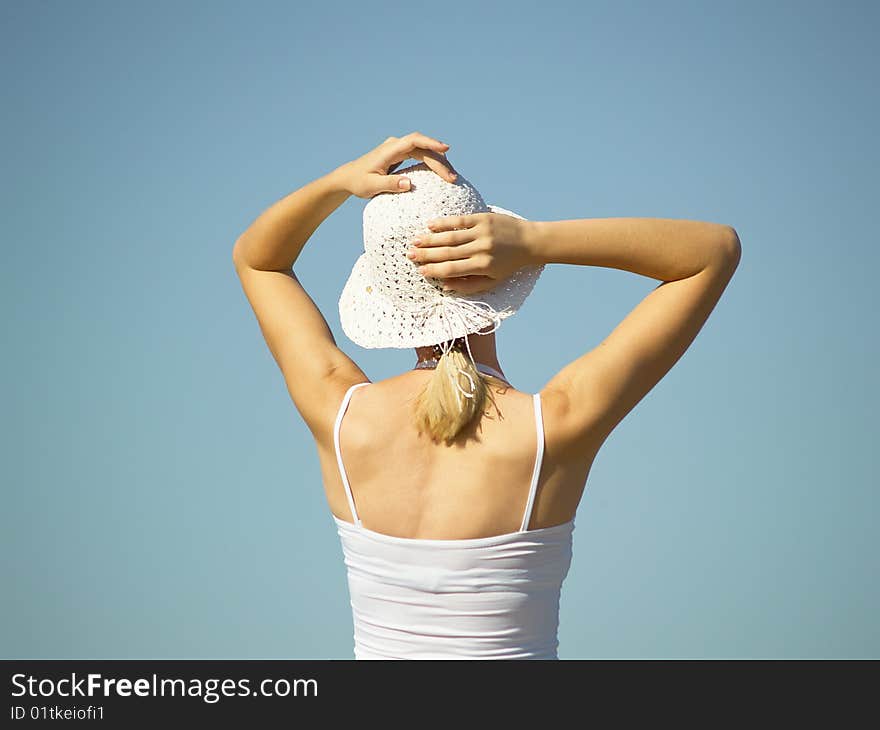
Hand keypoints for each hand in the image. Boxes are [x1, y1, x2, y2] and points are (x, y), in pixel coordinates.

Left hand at [334, 132, 457, 198]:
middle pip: (424, 148)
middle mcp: (396, 146)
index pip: (414, 141)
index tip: (446, 149)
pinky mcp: (401, 155)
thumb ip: (389, 184)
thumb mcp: (371, 186)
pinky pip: (421, 156)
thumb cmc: (358, 182)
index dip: (431, 143)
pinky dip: (432, 163)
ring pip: (424, 151)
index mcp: (390, 149)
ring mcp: (399, 149)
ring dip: (439, 162)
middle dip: (440, 161)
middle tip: (453, 178)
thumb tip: (409, 184)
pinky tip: (442, 173)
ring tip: (452, 177)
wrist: (348, 178)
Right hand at [406, 212, 536, 294]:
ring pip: (451, 236)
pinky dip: (444, 223)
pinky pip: (459, 220)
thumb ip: (469, 286)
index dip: (434, 271)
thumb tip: (445, 286)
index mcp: (483, 266)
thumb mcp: (493, 281)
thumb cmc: (509, 265)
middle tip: (410, 255)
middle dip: (427, 255)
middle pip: (447, 252)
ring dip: (431, 239)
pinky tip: (430, 225)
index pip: (452, 269)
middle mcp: (481, 248)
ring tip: (415, 241)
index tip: (420, 271)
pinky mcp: (484, 218)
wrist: (530, 241)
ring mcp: (482, 232)